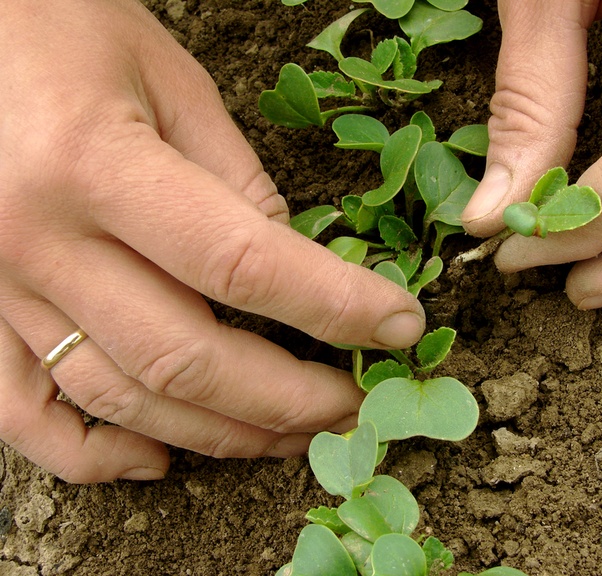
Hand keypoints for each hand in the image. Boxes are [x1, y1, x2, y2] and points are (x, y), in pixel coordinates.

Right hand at [0, 0, 423, 482]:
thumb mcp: (169, 80)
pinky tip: (159, 460)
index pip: (244, 263)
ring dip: (220, 433)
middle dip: (288, 399)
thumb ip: (236, 178)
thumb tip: (297, 265)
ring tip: (292, 439)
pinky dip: (94, 454)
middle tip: (353, 407)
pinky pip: (26, 413)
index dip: (335, 306)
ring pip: (122, 397)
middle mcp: (37, 241)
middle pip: (186, 356)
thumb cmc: (62, 29)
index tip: (398, 327)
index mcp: (95, 163)